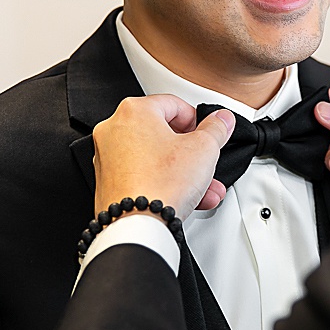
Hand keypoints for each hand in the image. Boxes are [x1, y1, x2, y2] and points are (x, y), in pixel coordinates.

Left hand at [92, 94, 235, 219]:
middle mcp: (114, 130)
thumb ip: (216, 128)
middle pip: (163, 133)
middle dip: (191, 151)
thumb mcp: (203, 149)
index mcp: (133, 111)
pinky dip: (164, 182)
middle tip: (206, 159)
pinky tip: (188, 197)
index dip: (197, 119)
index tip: (208, 131)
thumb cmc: (160, 184)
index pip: (174, 104)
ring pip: (155, 158)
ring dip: (183, 171)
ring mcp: (107, 157)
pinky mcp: (108, 182)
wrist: (138, 225)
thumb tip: (221, 119)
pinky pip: (143, 175)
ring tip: (205, 186)